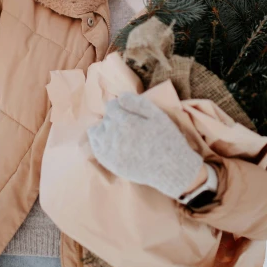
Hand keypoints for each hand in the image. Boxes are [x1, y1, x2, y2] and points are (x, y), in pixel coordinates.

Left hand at [87, 92, 204, 199]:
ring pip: (96, 132)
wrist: (170, 169)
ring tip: (119, 132)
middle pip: (106, 118)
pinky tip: (110, 142)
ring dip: (105, 129)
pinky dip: (99, 142)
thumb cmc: (167, 139)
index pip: (111, 106)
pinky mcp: (110, 163)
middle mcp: (115, 135)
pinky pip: (96, 148)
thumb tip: (119, 96)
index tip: (127, 111)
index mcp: (126, 121)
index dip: (119, 106)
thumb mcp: (158, 115)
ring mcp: (110, 151)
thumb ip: (137, 103)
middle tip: (128, 124)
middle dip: (114, 118)